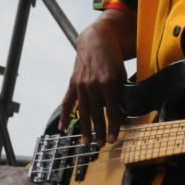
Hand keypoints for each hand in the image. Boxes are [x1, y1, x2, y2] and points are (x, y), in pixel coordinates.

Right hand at [59, 18, 130, 145]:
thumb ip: (120, 92)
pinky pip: (68, 101)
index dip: (113, 126)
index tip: (113, 138)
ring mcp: (81, 84)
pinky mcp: (73, 83)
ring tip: (87, 141)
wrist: (96, 40)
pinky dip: (65, 115)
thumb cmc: (112, 57)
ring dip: (85, 128)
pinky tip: (63, 127)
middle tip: (101, 144)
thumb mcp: (121, 73)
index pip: (112, 111)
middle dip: (99, 131)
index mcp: (108, 83)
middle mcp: (94, 85)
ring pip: (83, 111)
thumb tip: (120, 112)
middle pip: (97, 114)